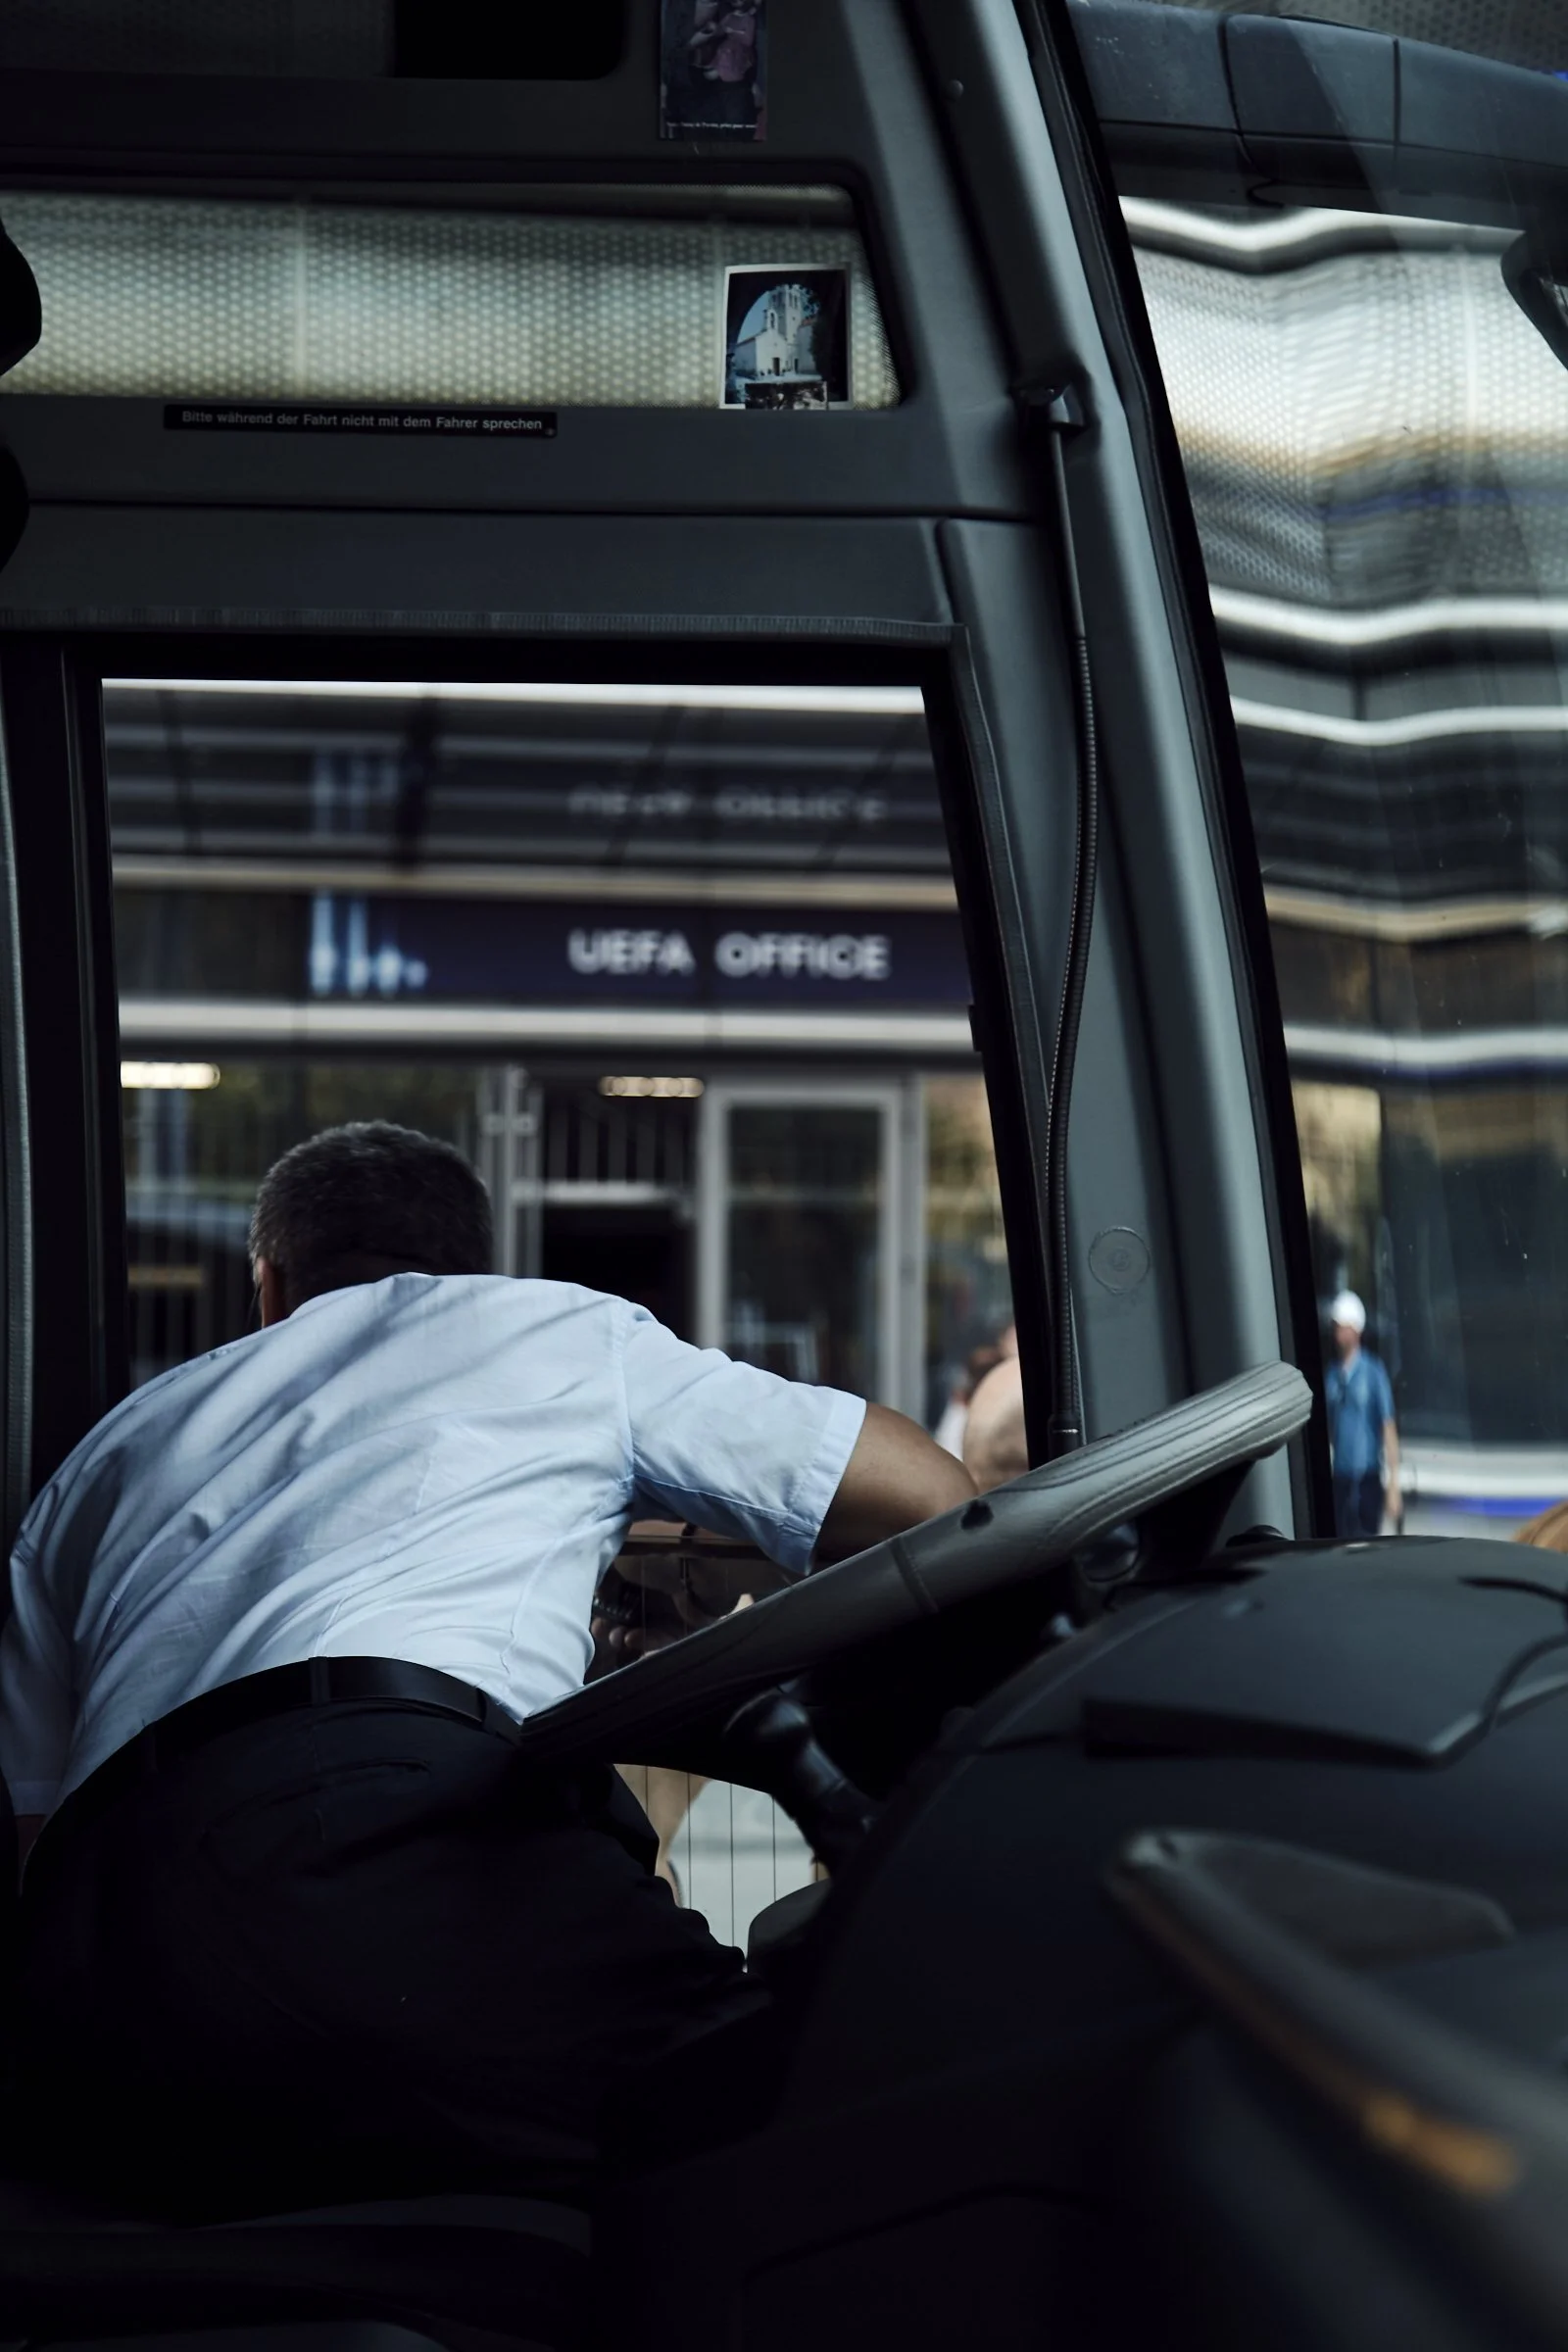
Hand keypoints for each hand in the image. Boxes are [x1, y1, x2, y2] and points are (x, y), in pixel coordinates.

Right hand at [590, 1568, 752, 1671]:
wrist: (698, 1567)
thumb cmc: (656, 1554)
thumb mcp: (620, 1557)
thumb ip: (605, 1578)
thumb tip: (597, 1596)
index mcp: (640, 1563)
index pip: (615, 1589)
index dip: (601, 1604)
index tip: (589, 1615)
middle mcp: (655, 1583)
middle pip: (626, 1611)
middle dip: (610, 1624)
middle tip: (600, 1631)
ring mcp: (671, 1605)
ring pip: (642, 1626)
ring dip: (624, 1634)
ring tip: (616, 1638)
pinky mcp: (685, 1624)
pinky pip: (662, 1636)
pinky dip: (645, 1640)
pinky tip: (631, 1639)